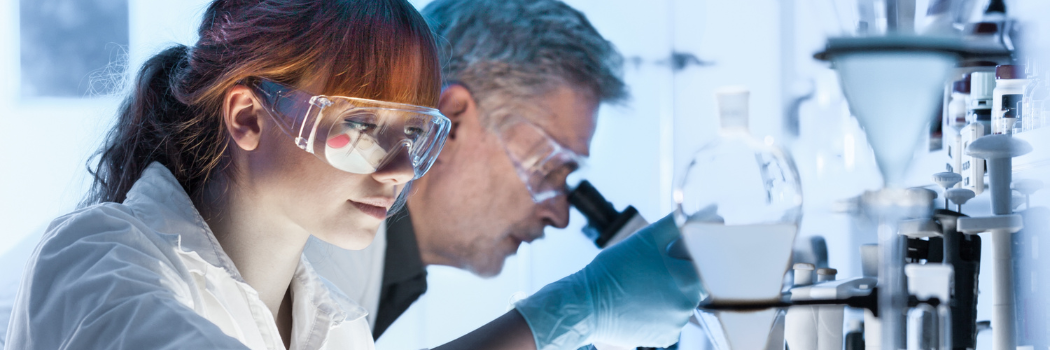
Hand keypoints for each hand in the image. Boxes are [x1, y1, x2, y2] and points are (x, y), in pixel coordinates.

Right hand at [515, 214, 702, 348]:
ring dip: (669, 293)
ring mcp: (675, 325)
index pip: (706, 264)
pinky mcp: (663, 339)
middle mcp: (687, 307)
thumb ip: (680, 224)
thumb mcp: (646, 238)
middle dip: (678, 274)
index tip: (673, 255)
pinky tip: (640, 302)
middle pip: (694, 284)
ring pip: (681, 302)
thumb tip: (711, 214)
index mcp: (689, 281)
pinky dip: (659, 311)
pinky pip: (669, 320)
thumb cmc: (614, 269)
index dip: (690, 257)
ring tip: (642, 285)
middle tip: (652, 268)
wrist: (585, 305)